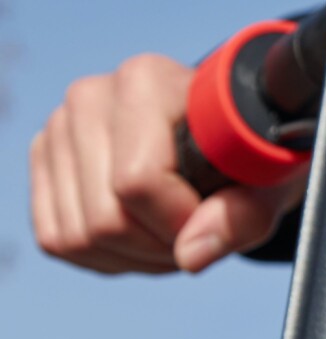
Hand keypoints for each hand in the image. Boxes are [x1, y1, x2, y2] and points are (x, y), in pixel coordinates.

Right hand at [30, 54, 307, 274]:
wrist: (225, 142)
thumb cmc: (251, 159)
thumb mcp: (268, 186)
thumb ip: (241, 218)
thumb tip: (191, 255)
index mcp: (145, 82)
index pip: (138, 182)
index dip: (180, 222)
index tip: (213, 215)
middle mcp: (89, 97)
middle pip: (107, 220)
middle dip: (161, 246)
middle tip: (197, 228)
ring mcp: (58, 130)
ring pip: (81, 237)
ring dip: (138, 255)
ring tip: (173, 228)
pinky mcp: (43, 163)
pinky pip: (61, 241)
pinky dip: (109, 255)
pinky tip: (143, 231)